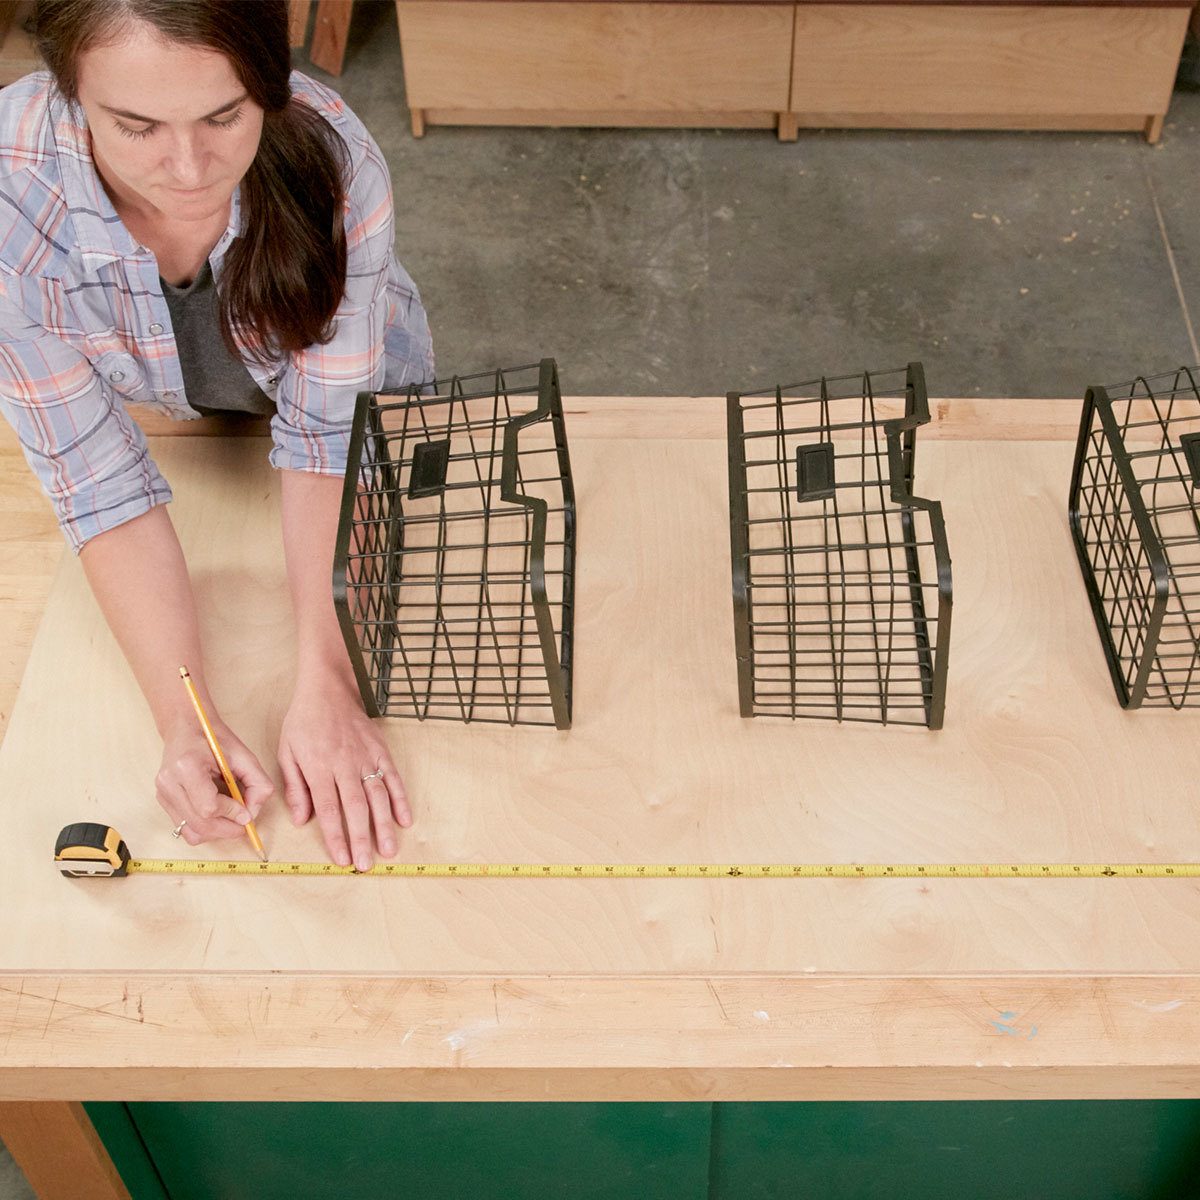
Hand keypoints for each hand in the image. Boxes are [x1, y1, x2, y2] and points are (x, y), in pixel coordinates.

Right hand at [156, 720, 273, 846]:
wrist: (187, 728)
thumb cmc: (215, 740)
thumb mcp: (244, 756)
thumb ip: (257, 783)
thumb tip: (252, 814)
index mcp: (187, 766)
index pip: (209, 807)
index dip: (231, 813)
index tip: (246, 813)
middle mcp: (169, 782)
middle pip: (199, 824)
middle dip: (226, 830)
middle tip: (244, 826)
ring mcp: (162, 793)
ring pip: (191, 832)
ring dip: (215, 832)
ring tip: (230, 819)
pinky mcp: (162, 800)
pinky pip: (184, 826)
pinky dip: (204, 827)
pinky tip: (216, 814)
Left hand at [277, 676, 410, 869]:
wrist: (327, 689)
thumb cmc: (303, 722)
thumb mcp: (286, 752)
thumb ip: (295, 787)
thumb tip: (302, 819)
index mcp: (318, 767)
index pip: (328, 808)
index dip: (336, 835)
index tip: (342, 859)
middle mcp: (345, 764)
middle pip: (356, 807)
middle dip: (362, 838)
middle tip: (367, 864)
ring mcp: (366, 757)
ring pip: (378, 796)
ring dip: (385, 825)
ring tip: (390, 850)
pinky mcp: (380, 751)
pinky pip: (393, 778)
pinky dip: (401, 799)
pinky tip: (405, 820)